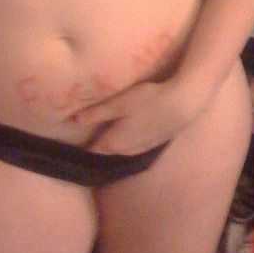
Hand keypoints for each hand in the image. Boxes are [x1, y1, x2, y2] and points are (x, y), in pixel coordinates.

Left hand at [70, 75, 208, 155]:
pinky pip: (134, 145)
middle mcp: (127, 151)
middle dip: (97, 143)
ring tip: (105, 132)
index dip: (84, 145)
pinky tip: (128, 130)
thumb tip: (72, 120)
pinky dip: (127, 140)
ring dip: (113, 142)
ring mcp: (142, 148)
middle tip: (87, 133)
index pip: (93, 150)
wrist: (181, 106)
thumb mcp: (117, 104)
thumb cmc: (146, 101)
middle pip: (107, 150)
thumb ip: (95, 114)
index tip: (74, 140)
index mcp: (114, 143)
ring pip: (122, 149)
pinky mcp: (154, 143)